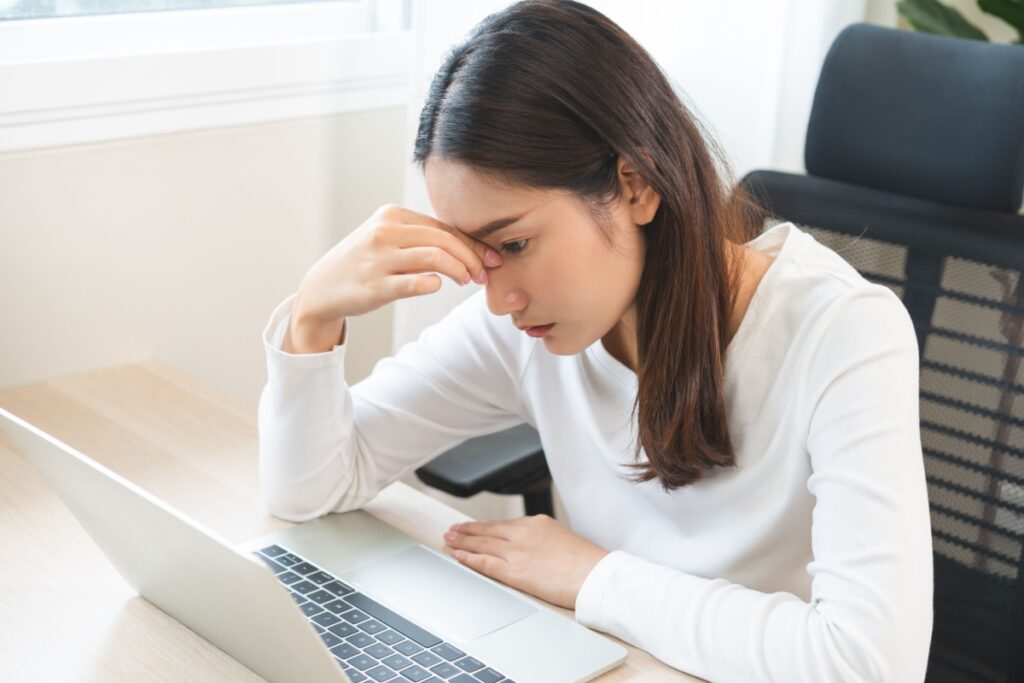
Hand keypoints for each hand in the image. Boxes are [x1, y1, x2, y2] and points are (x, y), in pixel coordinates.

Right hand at [294, 203, 503, 324]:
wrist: (322, 288)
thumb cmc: (365, 263)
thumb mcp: (388, 239)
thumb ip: (422, 238)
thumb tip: (470, 247)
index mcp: (392, 215)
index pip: (444, 227)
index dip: (473, 243)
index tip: (491, 258)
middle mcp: (384, 232)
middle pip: (444, 240)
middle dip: (472, 257)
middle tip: (483, 273)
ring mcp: (379, 259)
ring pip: (435, 258)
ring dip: (460, 270)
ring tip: (466, 280)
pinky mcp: (375, 286)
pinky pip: (415, 283)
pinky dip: (434, 284)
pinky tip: (439, 286)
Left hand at [443, 514, 608, 609]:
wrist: (595, 576)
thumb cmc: (587, 563)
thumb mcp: (563, 540)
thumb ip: (544, 541)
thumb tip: (534, 550)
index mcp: (538, 523)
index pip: (504, 525)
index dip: (485, 527)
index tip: (474, 527)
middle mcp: (524, 533)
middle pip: (488, 530)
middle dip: (468, 530)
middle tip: (452, 529)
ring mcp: (517, 551)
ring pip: (482, 544)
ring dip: (463, 541)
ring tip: (449, 539)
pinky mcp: (515, 571)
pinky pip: (485, 563)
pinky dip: (468, 558)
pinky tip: (457, 555)